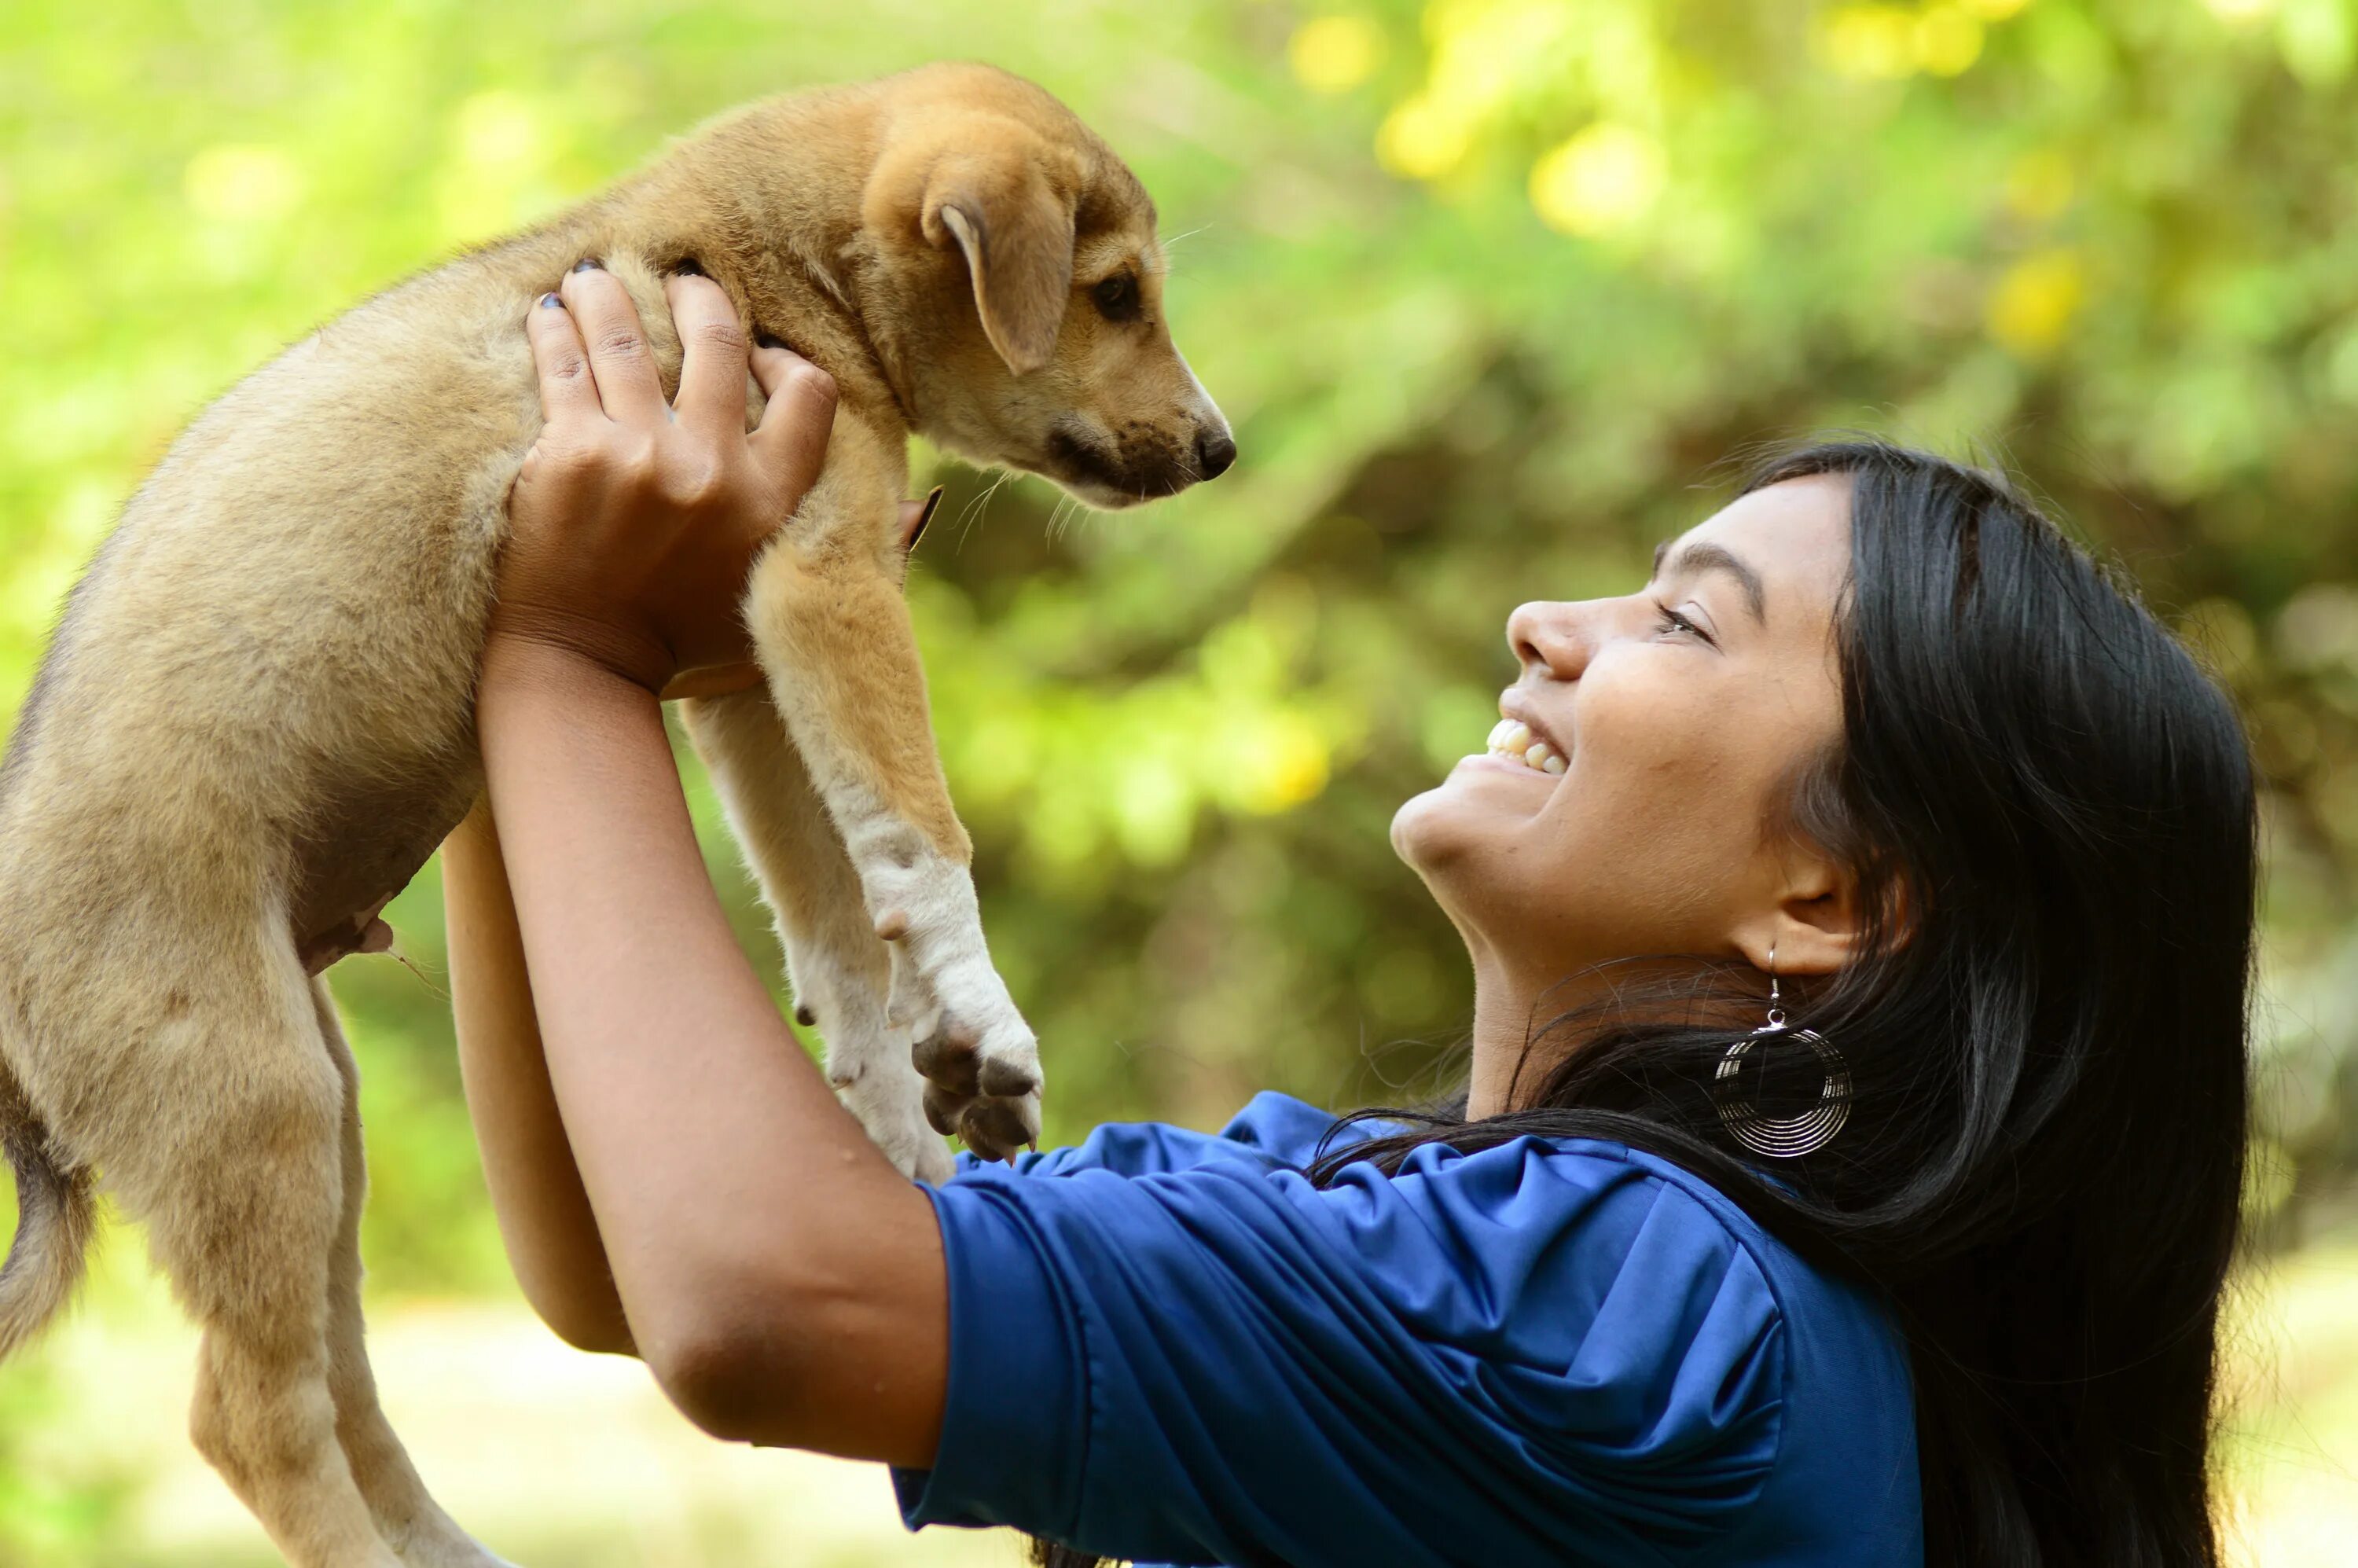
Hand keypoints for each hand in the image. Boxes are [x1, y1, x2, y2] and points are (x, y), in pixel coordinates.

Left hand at [494, 264, 837, 694]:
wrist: (583, 671)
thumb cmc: (683, 648)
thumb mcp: (784, 605)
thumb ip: (852, 556)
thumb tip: (925, 503)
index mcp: (769, 502)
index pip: (806, 394)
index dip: (782, 359)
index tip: (756, 349)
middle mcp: (710, 471)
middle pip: (716, 343)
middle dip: (699, 298)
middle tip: (682, 282)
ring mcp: (636, 457)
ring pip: (626, 338)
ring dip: (611, 295)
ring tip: (598, 276)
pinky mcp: (567, 456)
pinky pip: (563, 365)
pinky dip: (554, 328)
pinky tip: (550, 311)